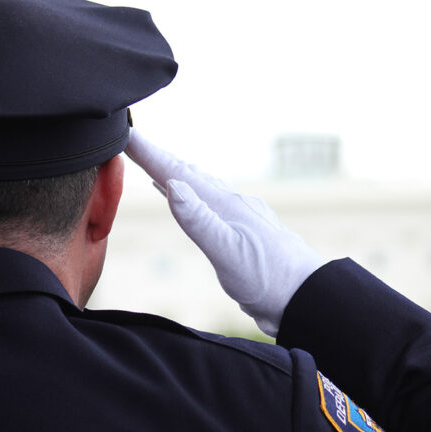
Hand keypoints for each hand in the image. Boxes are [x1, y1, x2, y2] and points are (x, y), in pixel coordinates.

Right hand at [125, 128, 322, 335]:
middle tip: (133, 141)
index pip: (178, 173)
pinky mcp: (242, 235)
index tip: (125, 133)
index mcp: (223, 205)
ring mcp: (238, 219)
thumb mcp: (228, 251)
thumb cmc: (269, 278)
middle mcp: (230, 205)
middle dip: (159, 157)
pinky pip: (209, 207)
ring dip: (176, 175)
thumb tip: (173, 185)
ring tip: (157, 166)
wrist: (306, 298)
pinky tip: (190, 202)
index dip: (150, 154)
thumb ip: (199, 220)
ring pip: (200, 189)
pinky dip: (192, 198)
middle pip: (187, 174)